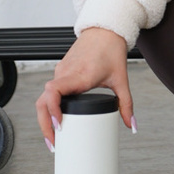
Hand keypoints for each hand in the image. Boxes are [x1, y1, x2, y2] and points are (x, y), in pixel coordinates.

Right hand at [34, 28, 134, 148]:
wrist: (105, 30)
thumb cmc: (111, 50)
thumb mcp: (121, 80)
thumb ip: (126, 104)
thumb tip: (131, 125)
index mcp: (79, 75)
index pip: (54, 92)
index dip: (52, 110)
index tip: (59, 126)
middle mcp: (66, 73)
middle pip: (43, 100)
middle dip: (45, 124)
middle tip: (53, 144)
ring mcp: (61, 71)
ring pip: (44, 96)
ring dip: (46, 117)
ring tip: (53, 136)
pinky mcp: (61, 70)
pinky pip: (50, 90)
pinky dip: (50, 106)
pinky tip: (56, 118)